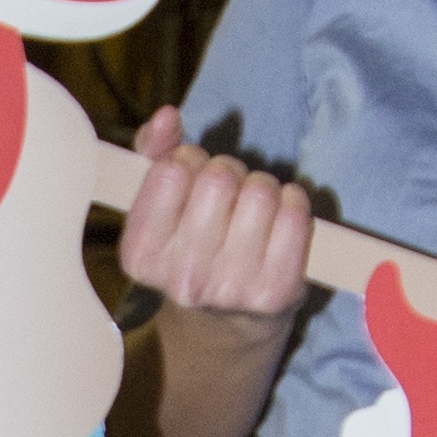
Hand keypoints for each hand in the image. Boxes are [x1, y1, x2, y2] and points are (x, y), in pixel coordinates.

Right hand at [115, 104, 313, 328]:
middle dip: (227, 171)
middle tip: (227, 192)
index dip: (187, 159)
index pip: (172, 171)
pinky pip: (294, 216)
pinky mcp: (276, 292)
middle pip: (220, 178)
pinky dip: (293, 204)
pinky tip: (280, 219)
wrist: (228, 319)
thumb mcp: (157, 203)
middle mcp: (183, 278)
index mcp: (142, 255)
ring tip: (252, 208)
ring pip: (261, 192)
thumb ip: (152, 152)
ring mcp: (232, 288)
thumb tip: (166, 116)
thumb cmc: (191, 243)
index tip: (190, 174)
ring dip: (262, 187)